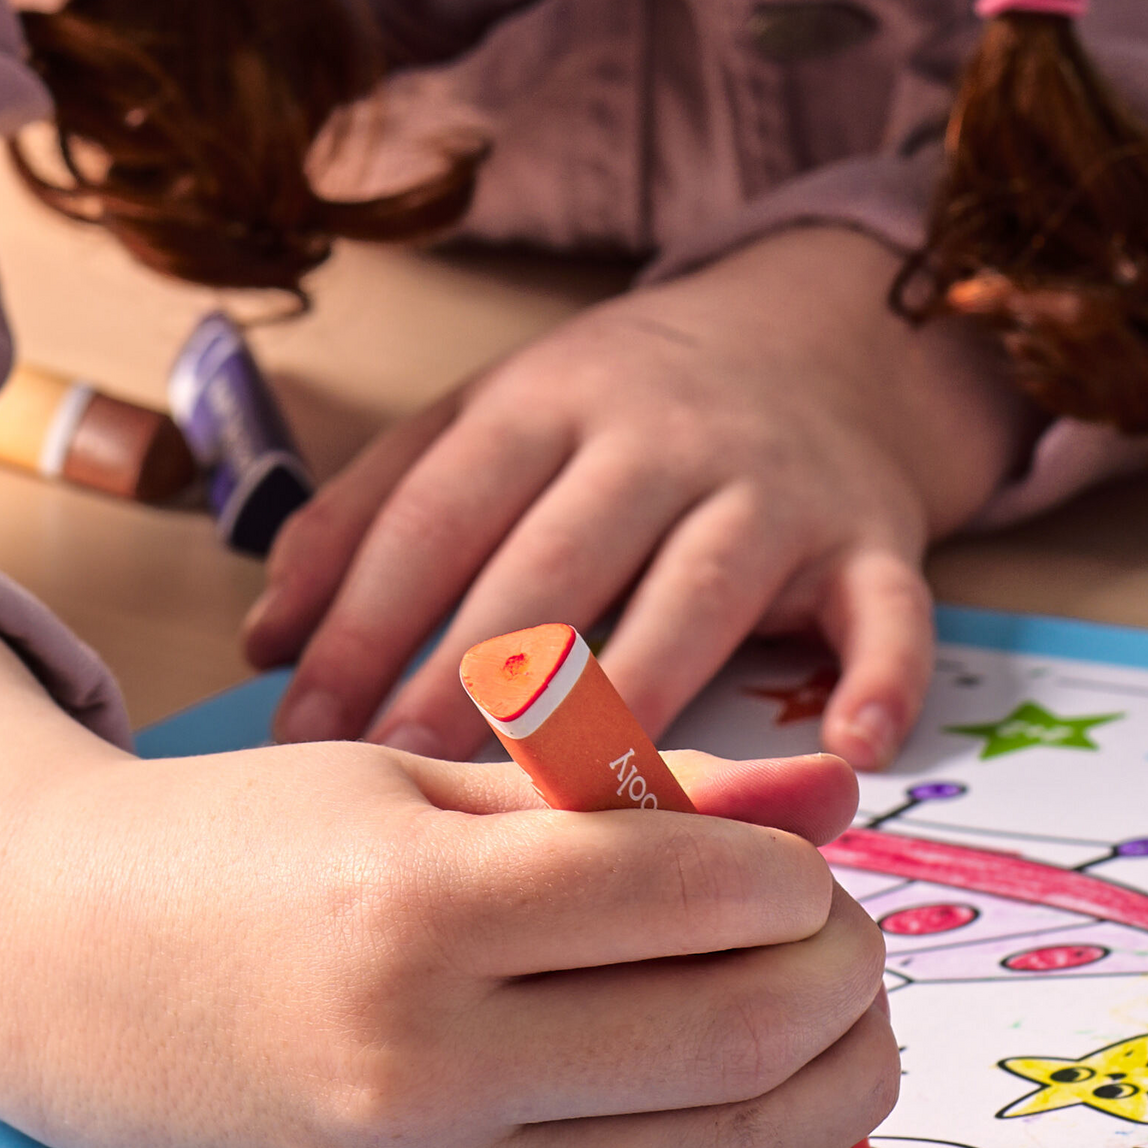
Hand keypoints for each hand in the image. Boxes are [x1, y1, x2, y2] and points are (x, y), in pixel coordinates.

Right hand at [0, 614, 895, 1147]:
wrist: (57, 971)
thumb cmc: (243, 842)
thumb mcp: (430, 779)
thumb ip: (635, 786)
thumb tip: (832, 793)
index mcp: (415, 911)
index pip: (680, 893)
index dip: (784, 868)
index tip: (806, 847)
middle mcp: (423, 1068)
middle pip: (727, 1034)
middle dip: (835, 975)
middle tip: (848, 927)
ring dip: (819, 1081)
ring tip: (835, 1010)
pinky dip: (722, 1146)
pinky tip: (739, 1078)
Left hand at [241, 224, 1034, 770]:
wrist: (815, 340)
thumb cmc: (614, 413)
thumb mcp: (486, 420)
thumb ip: (370, 516)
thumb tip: (260, 640)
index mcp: (547, 403)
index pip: (446, 511)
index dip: (372, 617)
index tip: (308, 724)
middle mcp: (660, 436)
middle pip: (561, 557)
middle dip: (478, 675)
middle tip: (408, 785)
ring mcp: (773, 487)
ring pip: (702, 590)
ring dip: (640, 694)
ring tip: (575, 807)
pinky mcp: (873, 538)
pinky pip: (886, 611)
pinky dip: (878, 680)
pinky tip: (847, 758)